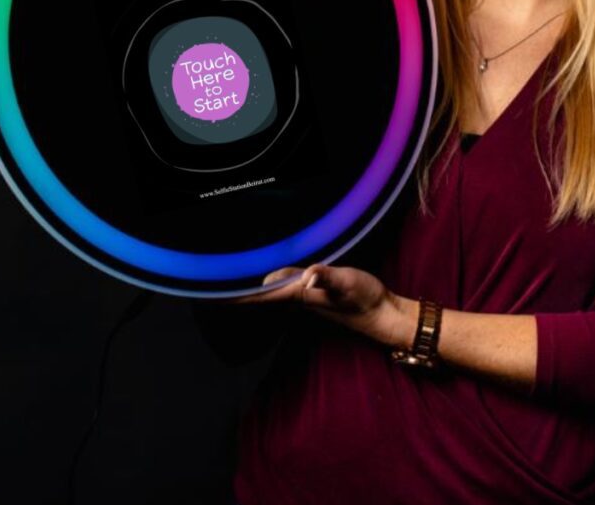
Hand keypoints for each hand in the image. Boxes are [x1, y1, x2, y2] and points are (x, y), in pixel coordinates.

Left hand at [223, 262, 407, 346]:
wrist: (382, 315)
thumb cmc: (365, 298)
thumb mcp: (348, 282)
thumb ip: (328, 278)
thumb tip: (307, 278)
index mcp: (300, 295)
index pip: (262, 294)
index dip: (239, 295)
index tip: (212, 294)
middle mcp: (298, 298)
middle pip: (262, 296)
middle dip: (238, 293)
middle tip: (211, 289)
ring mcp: (306, 298)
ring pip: (272, 293)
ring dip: (252, 291)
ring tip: (230, 286)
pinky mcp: (316, 294)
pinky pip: (285, 289)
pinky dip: (271, 285)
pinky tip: (268, 281)